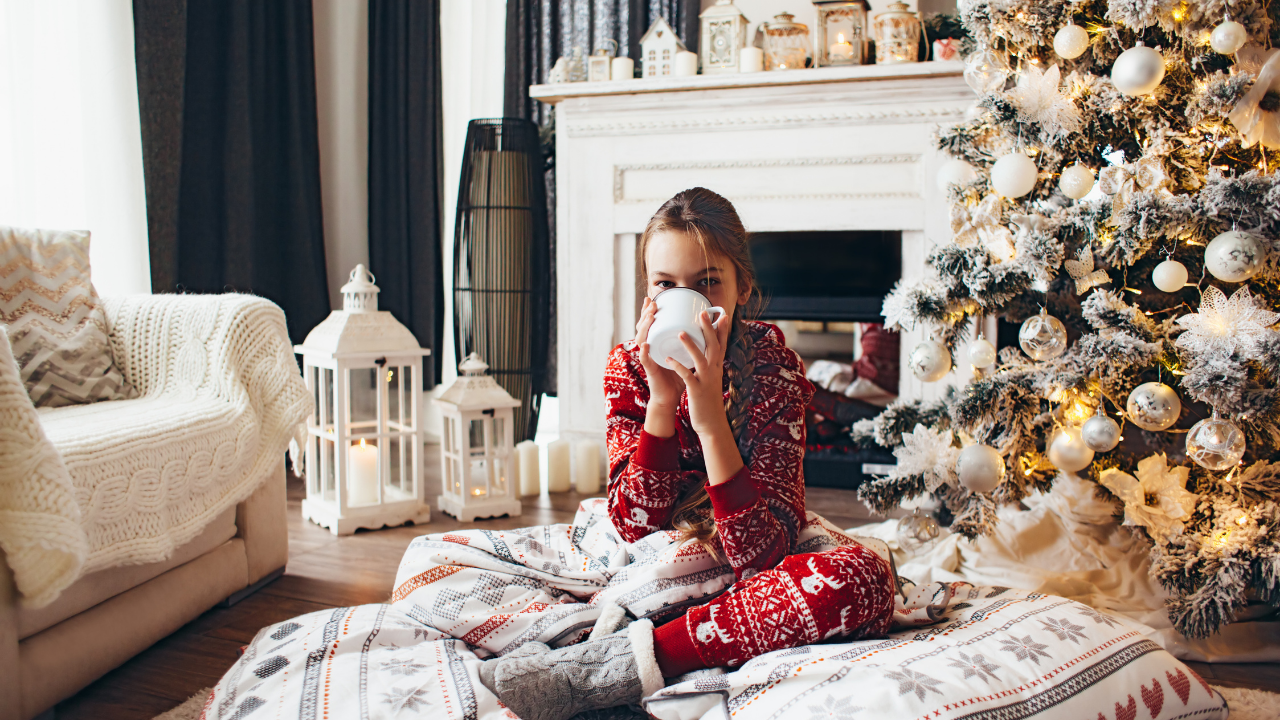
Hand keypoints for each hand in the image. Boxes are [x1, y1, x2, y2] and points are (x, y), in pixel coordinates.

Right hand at [635, 297, 682, 436]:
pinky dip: (644, 351)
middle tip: (651, 302)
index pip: (652, 325)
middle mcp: (651, 349)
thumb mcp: (686, 356)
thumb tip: (709, 329)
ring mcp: (649, 359)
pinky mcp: (650, 370)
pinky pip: (645, 359)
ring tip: (650, 316)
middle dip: (646, 314)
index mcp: (659, 345)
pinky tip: (646, 344)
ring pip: (642, 339)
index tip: (653, 298)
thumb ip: (694, 343)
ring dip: (645, 327)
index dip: (650, 312)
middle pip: (644, 327)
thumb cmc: (678, 377)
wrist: (671, 398)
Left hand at [664, 308, 731, 436]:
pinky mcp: (697, 391)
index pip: (721, 345)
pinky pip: (687, 376)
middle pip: (713, 346)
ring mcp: (706, 381)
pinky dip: (678, 367)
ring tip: (680, 332)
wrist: (712, 424)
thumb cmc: (709, 401)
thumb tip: (708, 356)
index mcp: (717, 368)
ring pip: (700, 359)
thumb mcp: (712, 380)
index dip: (722, 330)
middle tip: (702, 313)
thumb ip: (710, 367)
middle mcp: (714, 372)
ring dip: (691, 345)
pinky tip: (668, 359)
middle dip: (708, 329)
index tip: (723, 315)